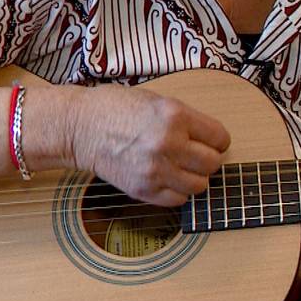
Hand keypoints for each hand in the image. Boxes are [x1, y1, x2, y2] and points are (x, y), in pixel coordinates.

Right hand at [68, 86, 230, 207]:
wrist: (80, 127)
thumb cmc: (116, 108)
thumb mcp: (158, 101)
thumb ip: (187, 120)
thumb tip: (212, 140)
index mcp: (175, 116)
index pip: (220, 137)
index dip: (218, 140)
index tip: (212, 141)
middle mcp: (168, 143)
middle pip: (212, 163)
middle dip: (209, 159)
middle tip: (198, 154)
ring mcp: (155, 169)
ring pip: (199, 185)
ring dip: (195, 177)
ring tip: (182, 167)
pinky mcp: (142, 189)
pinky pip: (178, 200)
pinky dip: (178, 191)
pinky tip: (168, 178)